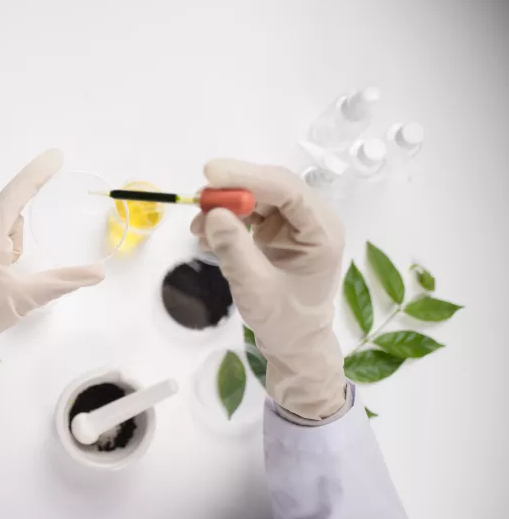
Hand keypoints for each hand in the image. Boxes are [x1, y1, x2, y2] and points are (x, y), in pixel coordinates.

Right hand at [191, 159, 346, 420]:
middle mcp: (312, 220)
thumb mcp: (255, 288)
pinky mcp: (278, 231)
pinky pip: (250, 212)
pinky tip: (205, 235)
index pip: (288, 190)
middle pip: (272, 187)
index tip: (211, 174)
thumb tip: (213, 214)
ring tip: (197, 225)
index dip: (249, 178)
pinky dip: (226, 218)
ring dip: (226, 204)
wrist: (294, 343)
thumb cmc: (284, 321)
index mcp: (322, 232)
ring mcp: (294, 224)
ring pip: (258, 196)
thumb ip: (235, 250)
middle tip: (198, 196)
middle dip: (234, 188)